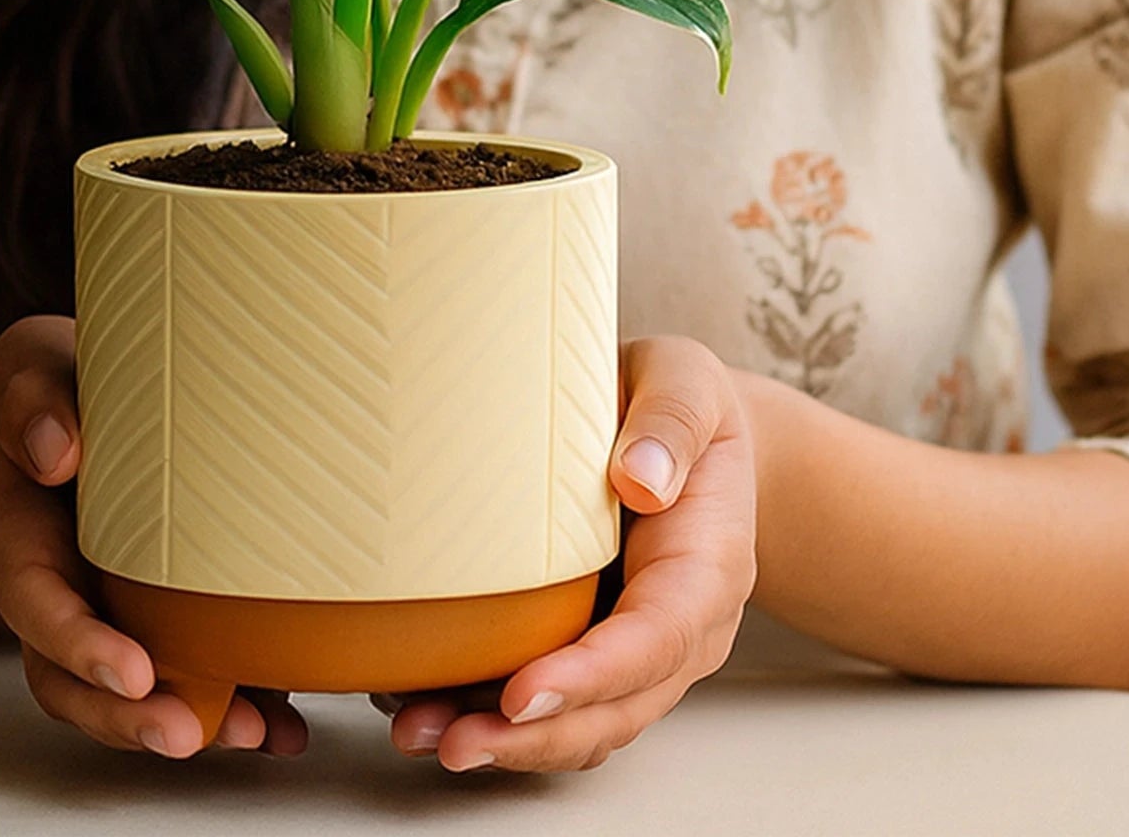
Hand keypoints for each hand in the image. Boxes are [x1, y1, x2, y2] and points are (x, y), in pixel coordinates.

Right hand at [0, 314, 308, 758]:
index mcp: (14, 529)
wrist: (80, 392)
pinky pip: (181, 671)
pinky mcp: (151, 613)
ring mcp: (100, 604)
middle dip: (124, 715)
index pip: (32, 599)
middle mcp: (52, 583)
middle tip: (185, 733)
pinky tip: (281, 720)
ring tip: (252, 733)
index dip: (76, 644)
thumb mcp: (30, 366)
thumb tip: (55, 451)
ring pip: (121, 690)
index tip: (130, 670)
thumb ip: (30, 401)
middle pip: (68, 674)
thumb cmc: (55, 379)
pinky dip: (229, 703)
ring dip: (180, 719)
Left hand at [373, 335, 757, 771]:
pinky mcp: (594, 648)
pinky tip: (431, 707)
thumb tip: (641, 477)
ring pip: (582, 724)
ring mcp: (639, 651)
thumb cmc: (683, 405)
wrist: (691, 434)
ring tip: (421, 733)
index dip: (588, 676)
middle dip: (533, 737)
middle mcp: (681, 628)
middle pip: (615, 708)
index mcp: (707, 566)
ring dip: (505, 744)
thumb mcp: (686, 384)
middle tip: (450, 741)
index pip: (655, 639)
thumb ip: (671, 423)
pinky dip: (497, 721)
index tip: (520, 694)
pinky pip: (556, 705)